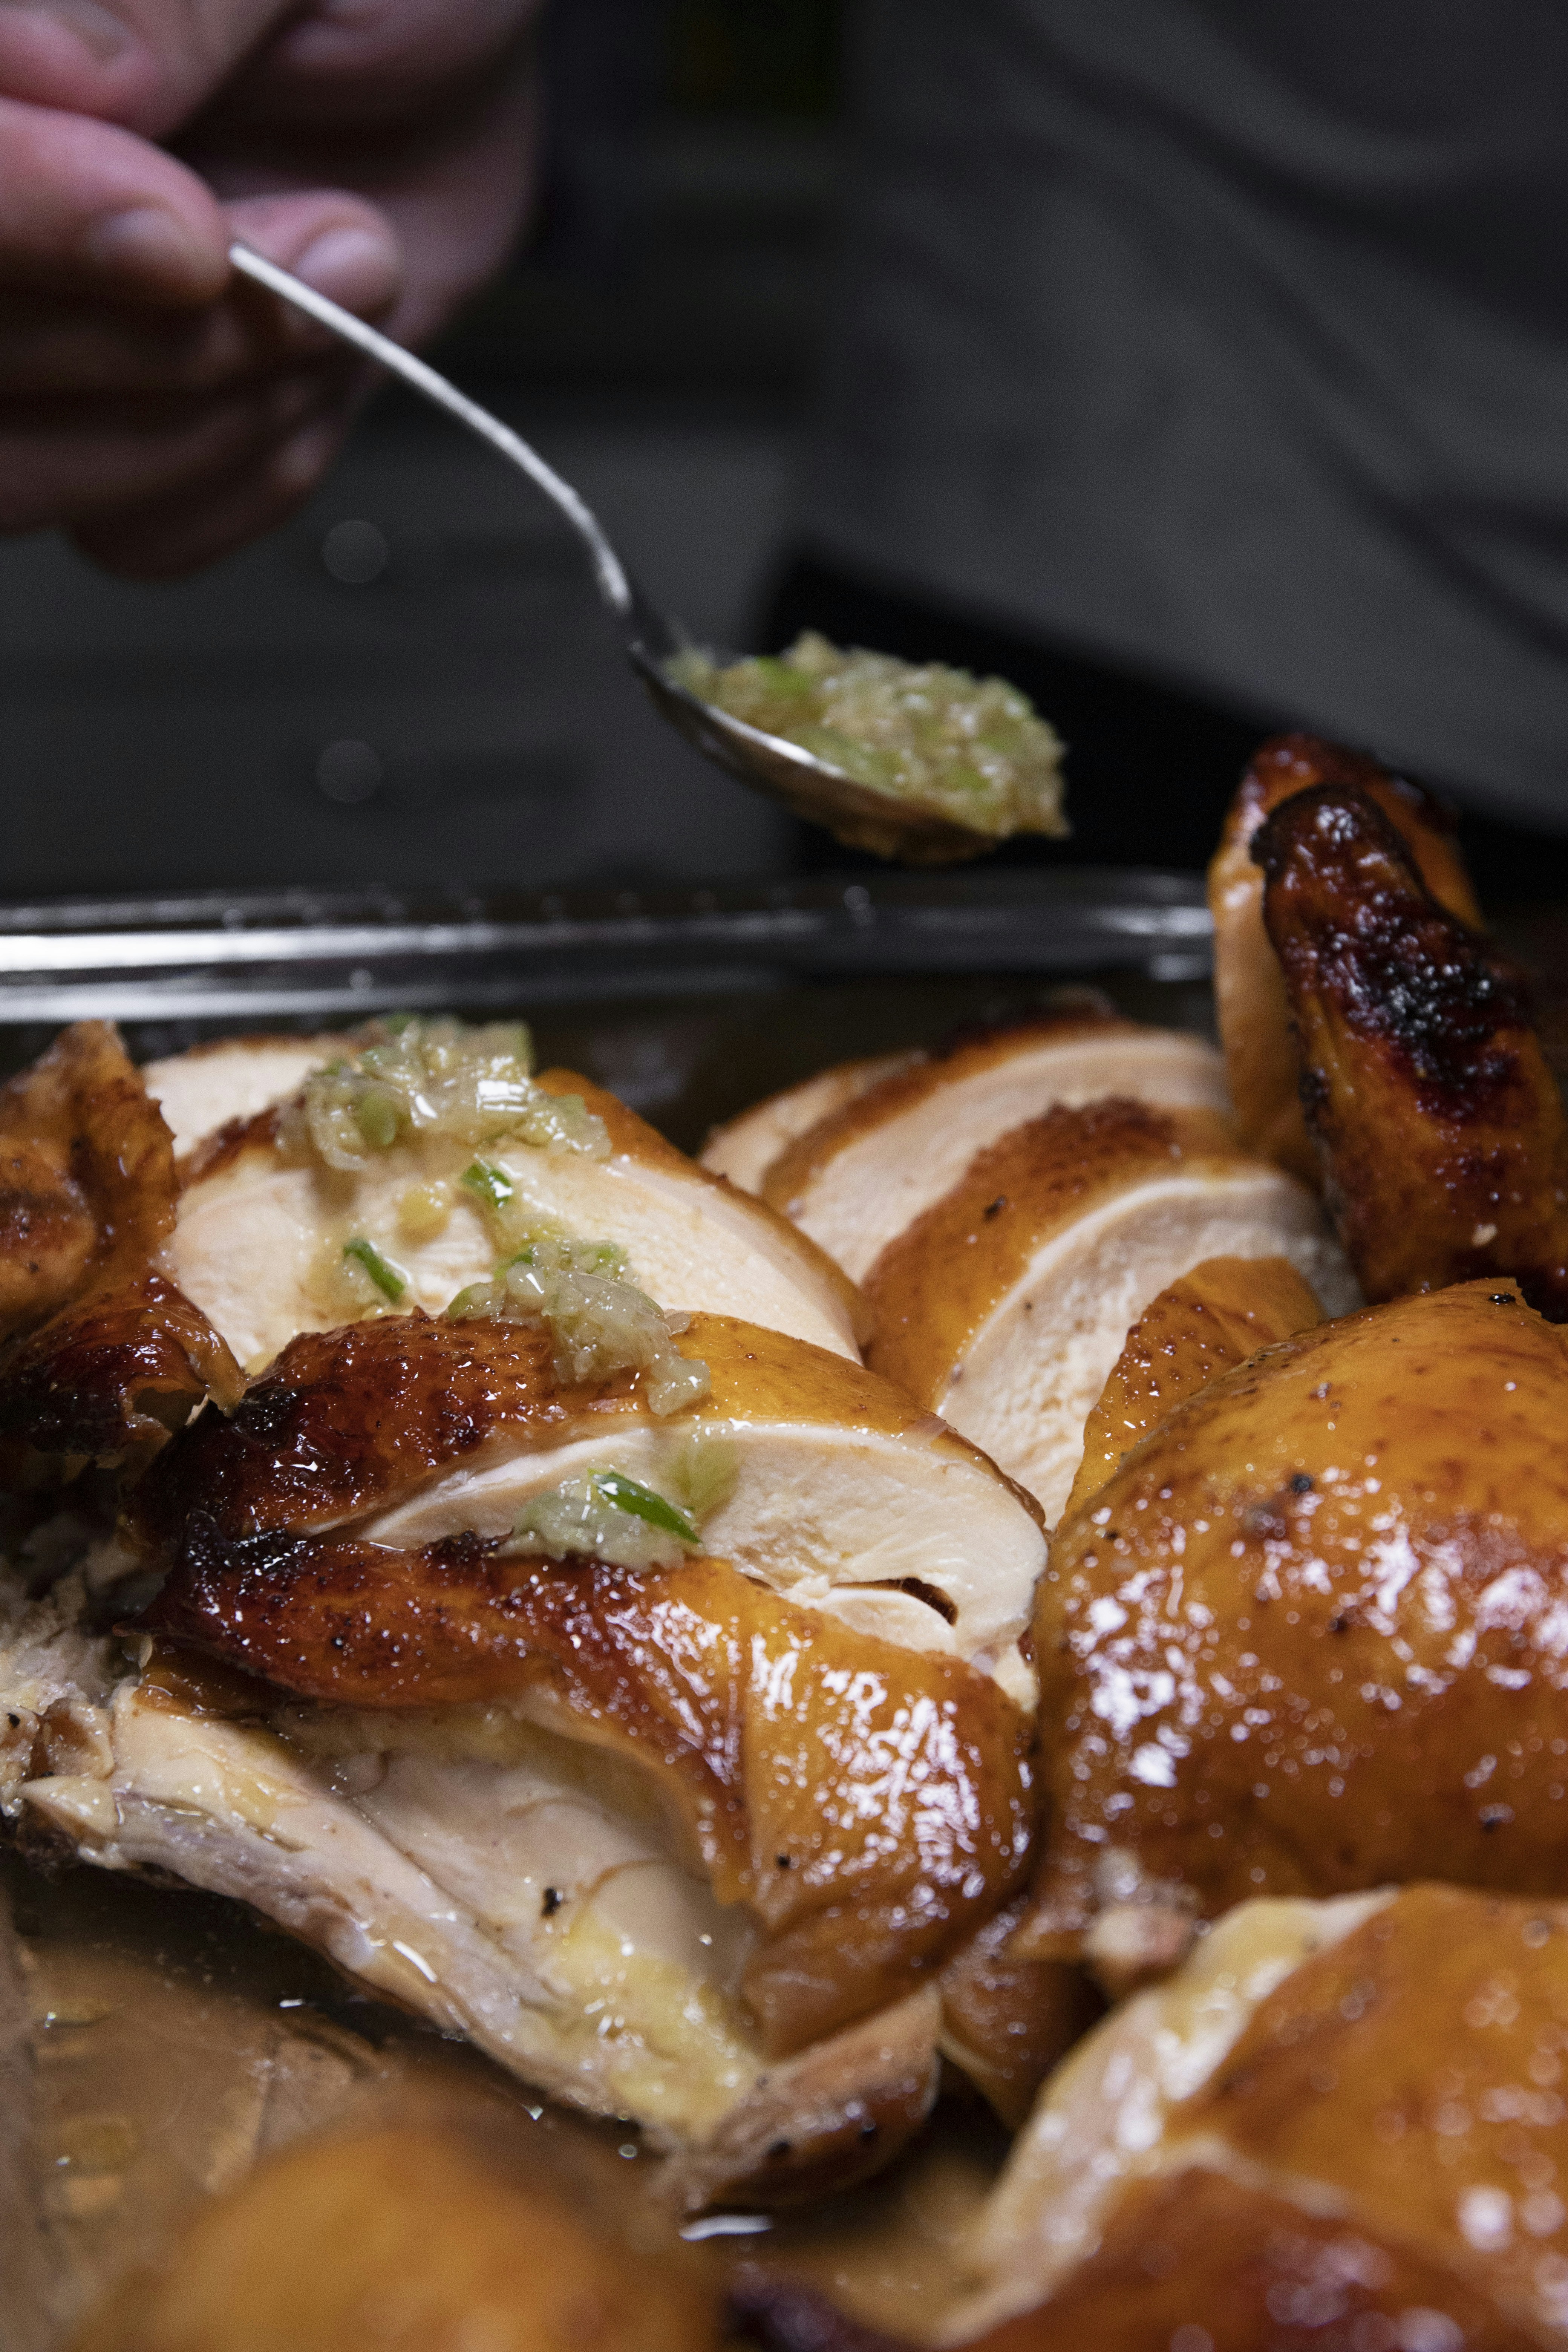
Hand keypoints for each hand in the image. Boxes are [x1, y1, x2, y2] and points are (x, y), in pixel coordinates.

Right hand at [0, 0, 543, 574]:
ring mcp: (34, 339)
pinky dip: (252, 470)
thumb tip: (39, 65)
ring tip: (354, 274)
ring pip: (27, 476)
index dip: (25, 217)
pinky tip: (319, 367)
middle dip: (163, 342)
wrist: (452, 42)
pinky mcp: (118, 432)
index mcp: (3, 82)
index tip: (187, 233)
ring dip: (217, 414)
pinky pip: (136, 536)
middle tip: (337, 240)